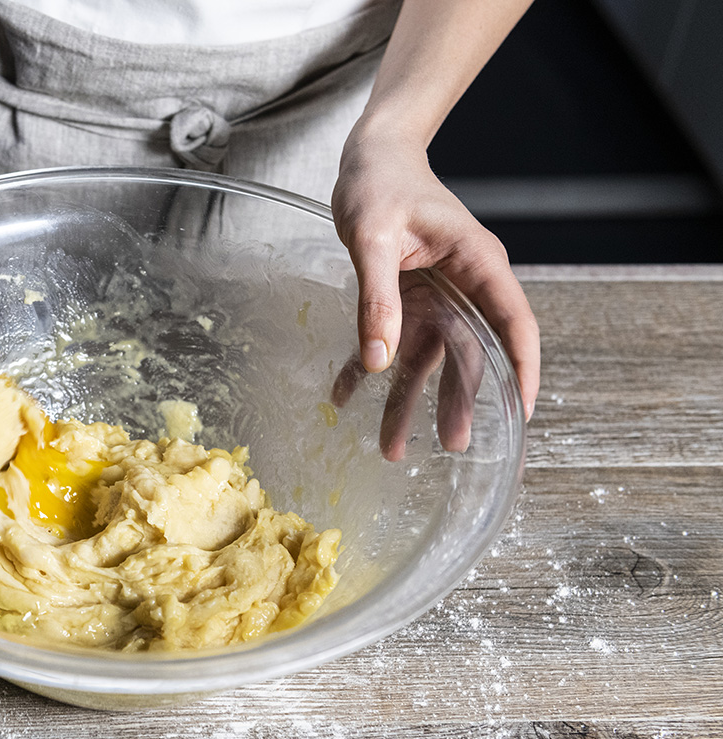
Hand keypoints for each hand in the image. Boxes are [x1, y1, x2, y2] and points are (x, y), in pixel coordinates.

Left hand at [331, 132, 539, 428]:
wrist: (369, 157)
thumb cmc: (381, 182)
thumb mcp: (374, 236)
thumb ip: (377, 296)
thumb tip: (378, 359)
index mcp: (476, 264)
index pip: (513, 324)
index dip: (522, 368)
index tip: (523, 412)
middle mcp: (462, 286)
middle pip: (470, 353)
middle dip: (459, 401)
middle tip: (453, 446)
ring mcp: (434, 296)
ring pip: (428, 359)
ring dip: (409, 401)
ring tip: (393, 448)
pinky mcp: (404, 299)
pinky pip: (390, 344)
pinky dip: (368, 372)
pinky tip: (346, 398)